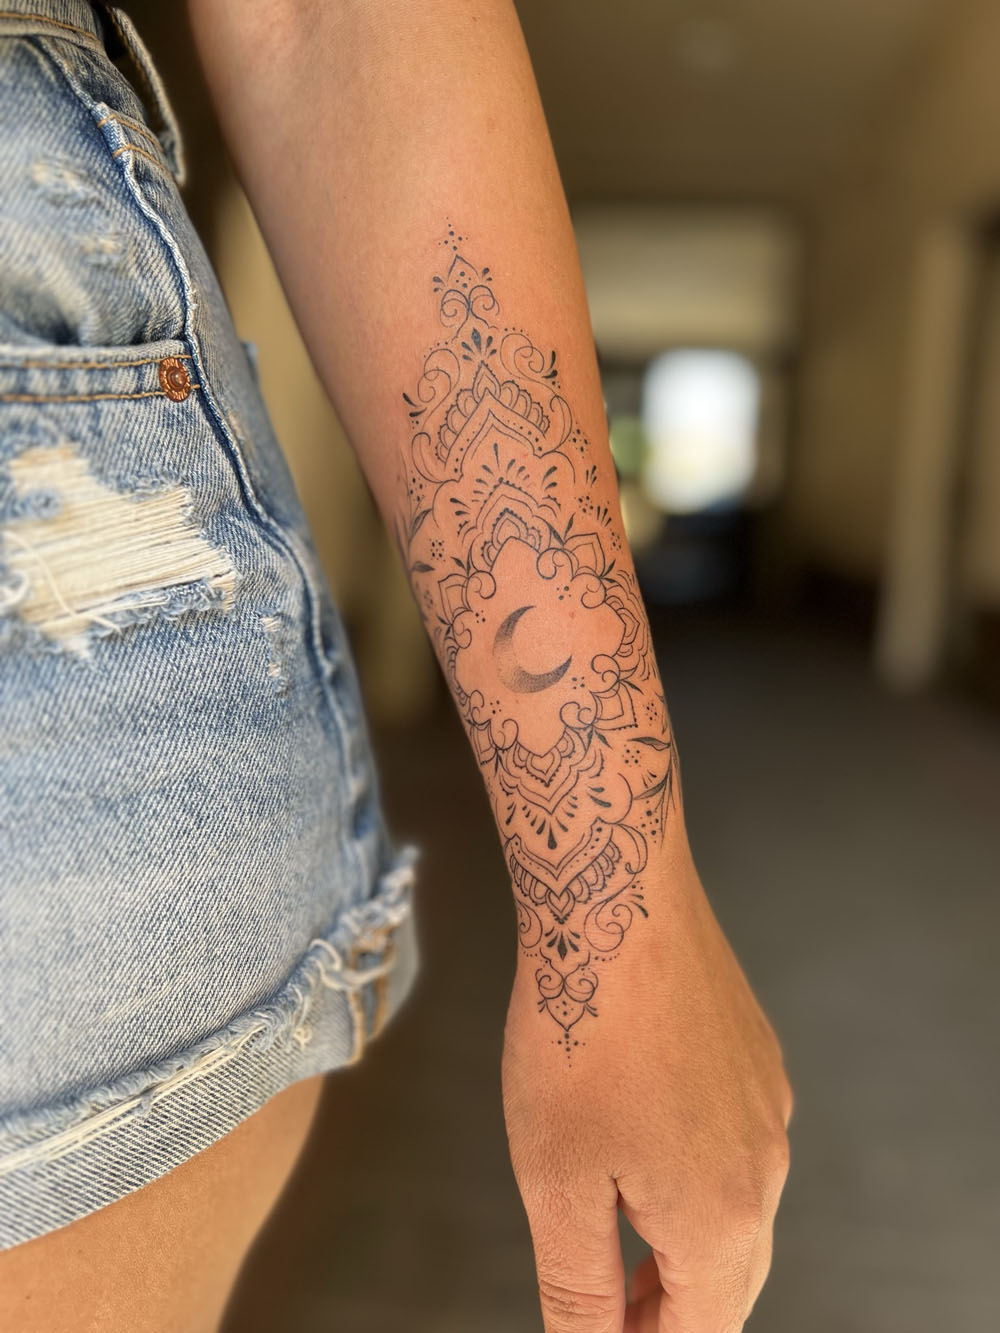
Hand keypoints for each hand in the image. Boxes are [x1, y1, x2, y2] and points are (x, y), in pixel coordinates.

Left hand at [501, 844, 792, 1332]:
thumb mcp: (558, 1181)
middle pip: (727, 1278)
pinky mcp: (754, 1057)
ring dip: (677, 1237)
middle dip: (664, 1306)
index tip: (600, 1332)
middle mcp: (766, 1168)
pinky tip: (640, 1138)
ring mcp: (768, 1105)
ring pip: (733, 1205)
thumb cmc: (581, 1031)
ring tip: (614, 1235)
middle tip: (603, 1308)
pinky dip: (690, 1166)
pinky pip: (734, 1140)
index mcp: (723, 1220)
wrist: (620, 903)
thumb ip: (579, 1287)